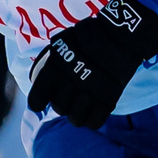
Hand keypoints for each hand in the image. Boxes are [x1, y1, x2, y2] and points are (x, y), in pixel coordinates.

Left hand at [26, 0, 157, 128]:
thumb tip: (36, 81)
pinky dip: (91, 120)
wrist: (121, 36)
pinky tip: (92, 113)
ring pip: (74, 119)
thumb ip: (51, 64)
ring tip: (80, 107)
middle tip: (68, 98)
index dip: (37, 103)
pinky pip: (94, 122)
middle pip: (58, 108)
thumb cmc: (89, 39)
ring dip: (75, 115)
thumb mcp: (63, 44)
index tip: (39, 105)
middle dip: (61, 105)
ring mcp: (91, 91)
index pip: (37, 97)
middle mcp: (72, 81)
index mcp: (56, 66)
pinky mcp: (108, 99)